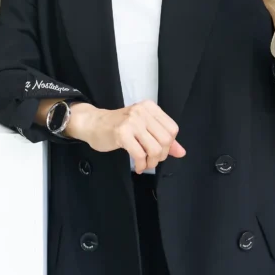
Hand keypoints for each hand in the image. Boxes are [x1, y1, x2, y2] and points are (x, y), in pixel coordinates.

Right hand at [67, 100, 185, 172]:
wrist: (93, 124)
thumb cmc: (118, 127)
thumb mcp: (143, 128)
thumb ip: (163, 139)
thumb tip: (182, 152)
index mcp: (150, 107)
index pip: (172, 129)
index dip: (169, 145)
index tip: (159, 151)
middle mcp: (142, 111)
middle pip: (166, 140)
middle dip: (161, 156)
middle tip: (151, 160)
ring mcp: (132, 121)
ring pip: (155, 148)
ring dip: (151, 162)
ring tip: (145, 164)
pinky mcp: (121, 133)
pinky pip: (140, 154)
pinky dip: (142, 165)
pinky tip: (138, 167)